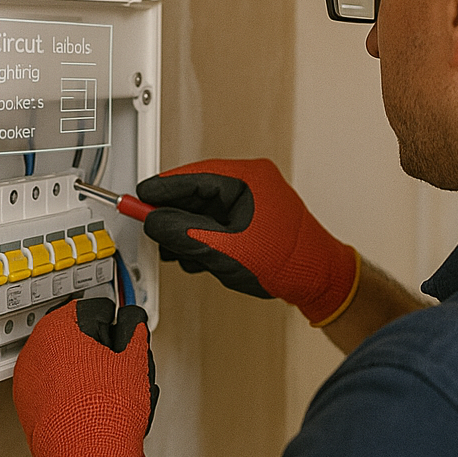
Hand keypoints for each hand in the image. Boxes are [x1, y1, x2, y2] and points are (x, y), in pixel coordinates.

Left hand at [12, 298, 158, 456]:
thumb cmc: (108, 411)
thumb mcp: (135, 357)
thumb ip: (132, 329)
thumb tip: (131, 324)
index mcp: (59, 327)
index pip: (94, 308)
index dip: (115, 325)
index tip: (123, 337)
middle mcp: (35, 349)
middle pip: (76, 337)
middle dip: (98, 349)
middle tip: (118, 366)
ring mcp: (27, 380)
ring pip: (65, 365)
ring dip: (85, 372)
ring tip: (109, 392)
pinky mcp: (27, 408)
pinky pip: (53, 389)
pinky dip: (70, 393)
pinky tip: (93, 407)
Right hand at [137, 158, 359, 325]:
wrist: (317, 280)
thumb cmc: (287, 260)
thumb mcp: (223, 248)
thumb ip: (184, 233)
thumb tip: (154, 222)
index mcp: (249, 178)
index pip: (194, 176)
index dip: (163, 188)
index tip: (139, 197)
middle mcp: (252, 183)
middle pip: (197, 192)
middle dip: (173, 213)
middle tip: (149, 224)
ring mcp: (254, 202)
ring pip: (206, 210)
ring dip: (186, 229)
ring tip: (173, 248)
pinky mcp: (253, 221)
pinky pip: (217, 222)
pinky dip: (202, 237)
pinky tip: (193, 255)